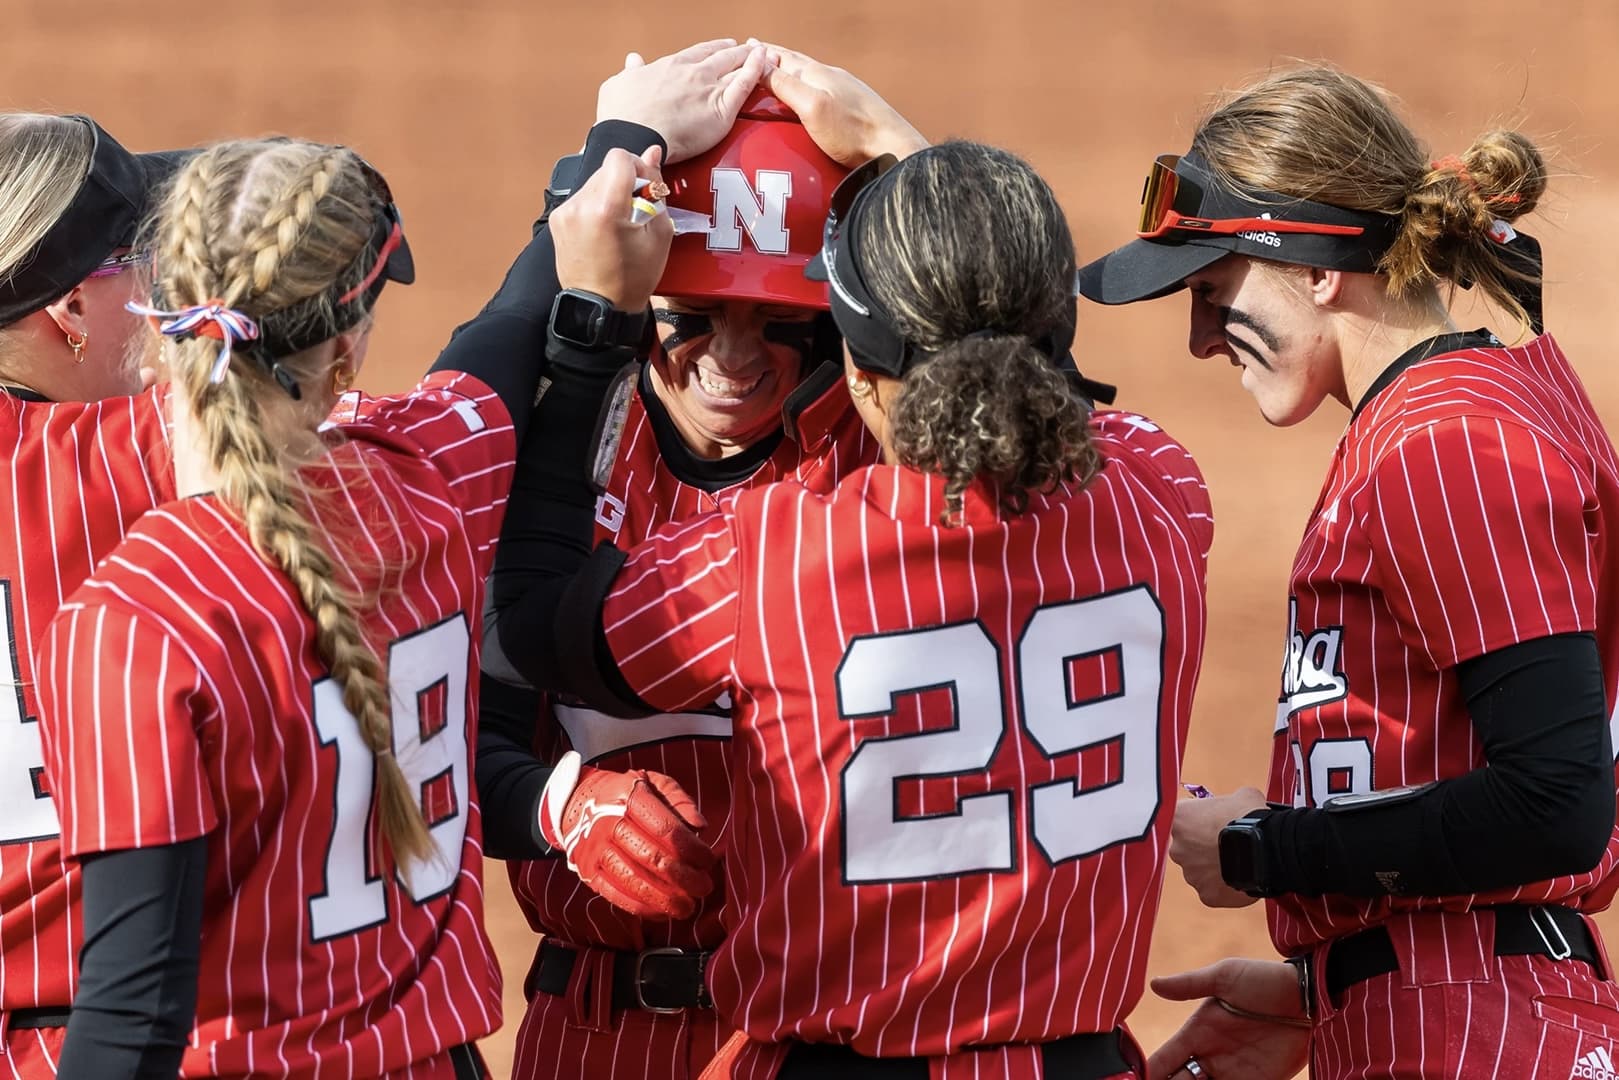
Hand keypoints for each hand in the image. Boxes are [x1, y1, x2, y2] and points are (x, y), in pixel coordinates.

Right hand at [538, 751, 717, 919]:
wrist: (577, 802)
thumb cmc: (626, 794)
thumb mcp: (653, 783)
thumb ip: (679, 800)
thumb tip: (700, 827)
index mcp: (629, 798)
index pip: (666, 829)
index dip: (692, 849)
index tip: (708, 860)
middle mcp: (608, 823)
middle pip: (652, 858)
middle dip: (684, 877)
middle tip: (704, 887)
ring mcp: (596, 850)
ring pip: (634, 880)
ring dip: (665, 898)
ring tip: (688, 906)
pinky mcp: (588, 872)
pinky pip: (616, 895)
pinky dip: (642, 908)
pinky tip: (663, 912)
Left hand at [550, 146, 673, 310]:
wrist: (601, 308)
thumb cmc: (633, 278)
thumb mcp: (658, 234)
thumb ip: (656, 189)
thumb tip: (652, 153)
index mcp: (607, 208)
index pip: (619, 157)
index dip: (637, 166)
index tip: (646, 186)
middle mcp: (580, 205)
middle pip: (606, 168)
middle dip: (625, 182)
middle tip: (637, 208)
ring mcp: (566, 212)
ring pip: (593, 181)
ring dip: (610, 193)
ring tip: (620, 223)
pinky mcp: (558, 219)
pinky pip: (582, 198)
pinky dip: (596, 205)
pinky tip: (604, 229)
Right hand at [596, 39, 768, 163]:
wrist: (633, 138)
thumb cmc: (620, 118)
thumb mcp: (617, 85)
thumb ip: (629, 71)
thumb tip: (633, 60)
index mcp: (669, 66)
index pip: (697, 53)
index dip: (712, 49)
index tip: (721, 47)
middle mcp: (692, 72)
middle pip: (721, 56)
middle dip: (735, 52)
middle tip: (745, 50)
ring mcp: (708, 88)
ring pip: (736, 67)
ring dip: (751, 58)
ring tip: (764, 55)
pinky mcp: (721, 110)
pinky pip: (745, 85)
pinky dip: (757, 70)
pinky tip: (766, 62)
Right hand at [761, 43, 927, 165]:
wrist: (893, 149)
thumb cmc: (855, 131)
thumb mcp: (812, 107)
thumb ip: (786, 85)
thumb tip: (760, 64)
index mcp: (818, 74)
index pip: (783, 57)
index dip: (763, 53)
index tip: (747, 46)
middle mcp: (831, 79)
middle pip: (796, 65)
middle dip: (775, 61)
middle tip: (758, 58)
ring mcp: (843, 94)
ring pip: (809, 79)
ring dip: (790, 76)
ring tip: (778, 77)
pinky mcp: (851, 111)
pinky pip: (820, 94)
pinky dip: (805, 93)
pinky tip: (807, 101)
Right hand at [1147, 958, 1311, 1079]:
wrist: (1310, 998)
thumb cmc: (1265, 980)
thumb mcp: (1225, 976)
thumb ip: (1189, 984)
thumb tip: (1154, 985)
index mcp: (1197, 1032)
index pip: (1164, 1058)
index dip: (1148, 1071)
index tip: (1134, 1078)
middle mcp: (1210, 1056)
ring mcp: (1233, 1073)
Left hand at [1169, 786, 1266, 907]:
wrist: (1266, 848)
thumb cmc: (1250, 817)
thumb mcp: (1240, 796)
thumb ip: (1228, 801)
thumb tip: (1236, 805)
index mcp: (1179, 819)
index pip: (1181, 818)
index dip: (1199, 820)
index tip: (1212, 822)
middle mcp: (1177, 848)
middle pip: (1188, 847)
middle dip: (1204, 846)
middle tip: (1226, 843)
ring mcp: (1191, 874)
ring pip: (1199, 870)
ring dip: (1213, 867)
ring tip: (1238, 861)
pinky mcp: (1207, 895)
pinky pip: (1213, 889)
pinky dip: (1224, 886)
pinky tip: (1241, 877)